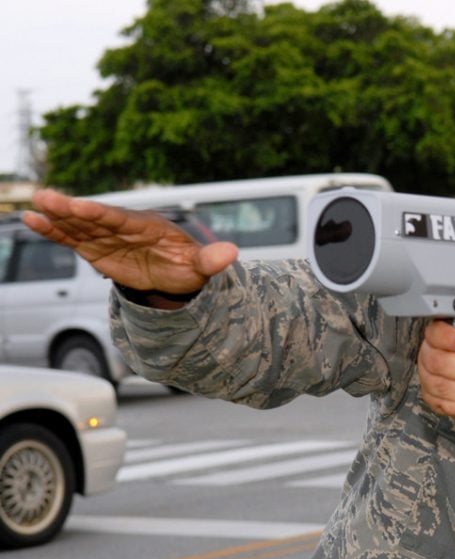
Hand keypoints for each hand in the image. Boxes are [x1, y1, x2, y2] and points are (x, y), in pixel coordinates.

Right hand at [23, 189, 237, 293]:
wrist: (176, 275)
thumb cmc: (189, 266)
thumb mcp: (202, 265)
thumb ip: (211, 259)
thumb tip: (232, 253)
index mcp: (149, 226)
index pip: (123, 219)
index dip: (103, 214)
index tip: (83, 207)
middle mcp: (124, 226)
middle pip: (95, 217)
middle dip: (72, 208)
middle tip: (46, 197)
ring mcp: (107, 236)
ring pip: (79, 224)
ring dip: (57, 216)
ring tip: (33, 207)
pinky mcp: (95, 247)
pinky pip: (72, 237)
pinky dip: (53, 230)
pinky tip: (32, 220)